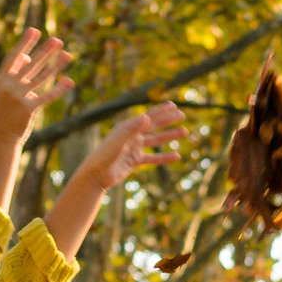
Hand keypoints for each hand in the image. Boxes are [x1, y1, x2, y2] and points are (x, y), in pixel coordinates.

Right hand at [0, 28, 73, 146]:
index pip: (14, 56)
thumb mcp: (5, 91)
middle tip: (58, 40)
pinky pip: (47, 96)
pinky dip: (59, 89)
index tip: (35, 30)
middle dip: (45, 51)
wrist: (0, 137)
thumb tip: (29, 56)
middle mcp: (10, 86)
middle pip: (31, 64)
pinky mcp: (29, 109)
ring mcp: (19, 97)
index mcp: (2, 79)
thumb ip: (16, 73)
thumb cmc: (3, 112)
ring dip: (56, 66)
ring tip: (68, 55)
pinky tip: (69, 81)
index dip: (25, 43)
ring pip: (42, 78)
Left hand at [69, 104, 187, 193]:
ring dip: (169, 136)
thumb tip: (146, 116)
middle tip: (182, 115)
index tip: (173, 106)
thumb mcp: (119, 141)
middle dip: (168, 120)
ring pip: (156, 140)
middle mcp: (132, 135)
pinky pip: (153, 158)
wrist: (96, 175)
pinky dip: (164, 156)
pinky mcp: (135, 161)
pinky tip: (177, 156)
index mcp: (127, 127)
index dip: (161, 111)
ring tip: (184, 132)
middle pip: (154, 126)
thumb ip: (132, 129)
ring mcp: (134, 148)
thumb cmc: (104, 156)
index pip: (148, 117)